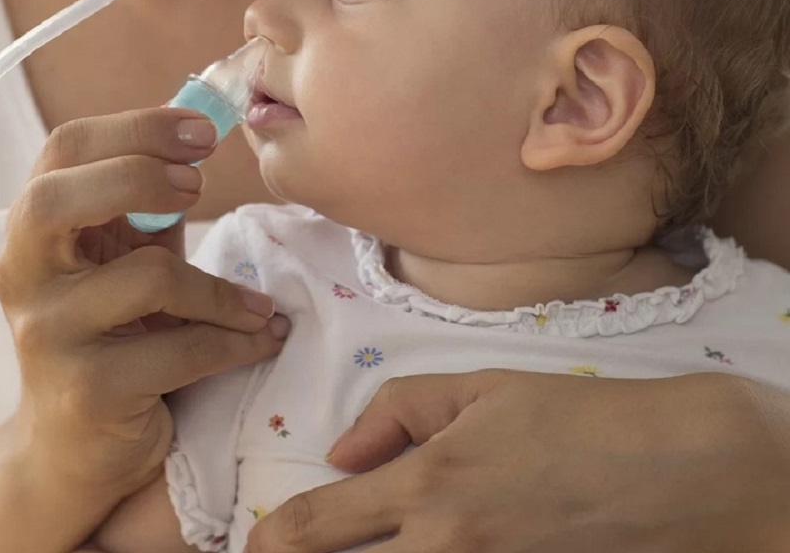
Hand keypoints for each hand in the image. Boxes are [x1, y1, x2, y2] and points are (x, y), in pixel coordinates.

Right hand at [0, 108, 287, 496]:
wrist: (72, 447)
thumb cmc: (115, 328)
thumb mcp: (129, 251)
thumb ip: (152, 196)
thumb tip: (203, 123)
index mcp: (34, 226)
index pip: (65, 148)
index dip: (136, 126)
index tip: (202, 131)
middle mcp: (22, 274)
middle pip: (55, 199)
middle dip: (138, 176)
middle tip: (198, 185)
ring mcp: (46, 335)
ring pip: (146, 279)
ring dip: (220, 289)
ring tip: (258, 305)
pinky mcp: (85, 392)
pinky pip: (181, 349)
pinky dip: (234, 340)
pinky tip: (261, 337)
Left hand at [246, 370, 789, 552]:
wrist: (671, 469)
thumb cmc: (572, 418)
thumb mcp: (480, 389)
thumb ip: (400, 412)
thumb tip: (341, 452)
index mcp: (430, 484)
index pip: (322, 525)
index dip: (274, 539)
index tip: (254, 544)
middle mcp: (447, 549)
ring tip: (352, 550)